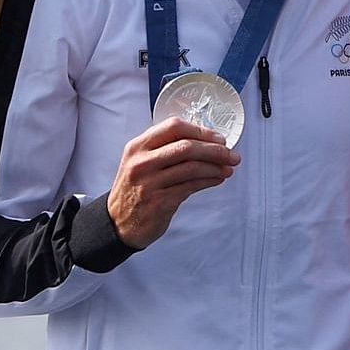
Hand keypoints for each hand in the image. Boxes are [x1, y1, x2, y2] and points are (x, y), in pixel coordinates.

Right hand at [104, 115, 237, 245]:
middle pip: (186, 146)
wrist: (119, 222)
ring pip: (191, 167)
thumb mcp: (141, 162)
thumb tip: (205, 143)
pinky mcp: (160, 202)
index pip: (173, 127)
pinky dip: (209, 181)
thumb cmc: (135, 190)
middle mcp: (142, 162)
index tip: (218, 138)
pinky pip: (191, 186)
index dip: (201, 131)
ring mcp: (150, 183)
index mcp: (138, 146)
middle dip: (214, 149)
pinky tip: (217, 179)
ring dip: (215, 167)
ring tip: (227, 168)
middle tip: (230, 154)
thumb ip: (165, 149)